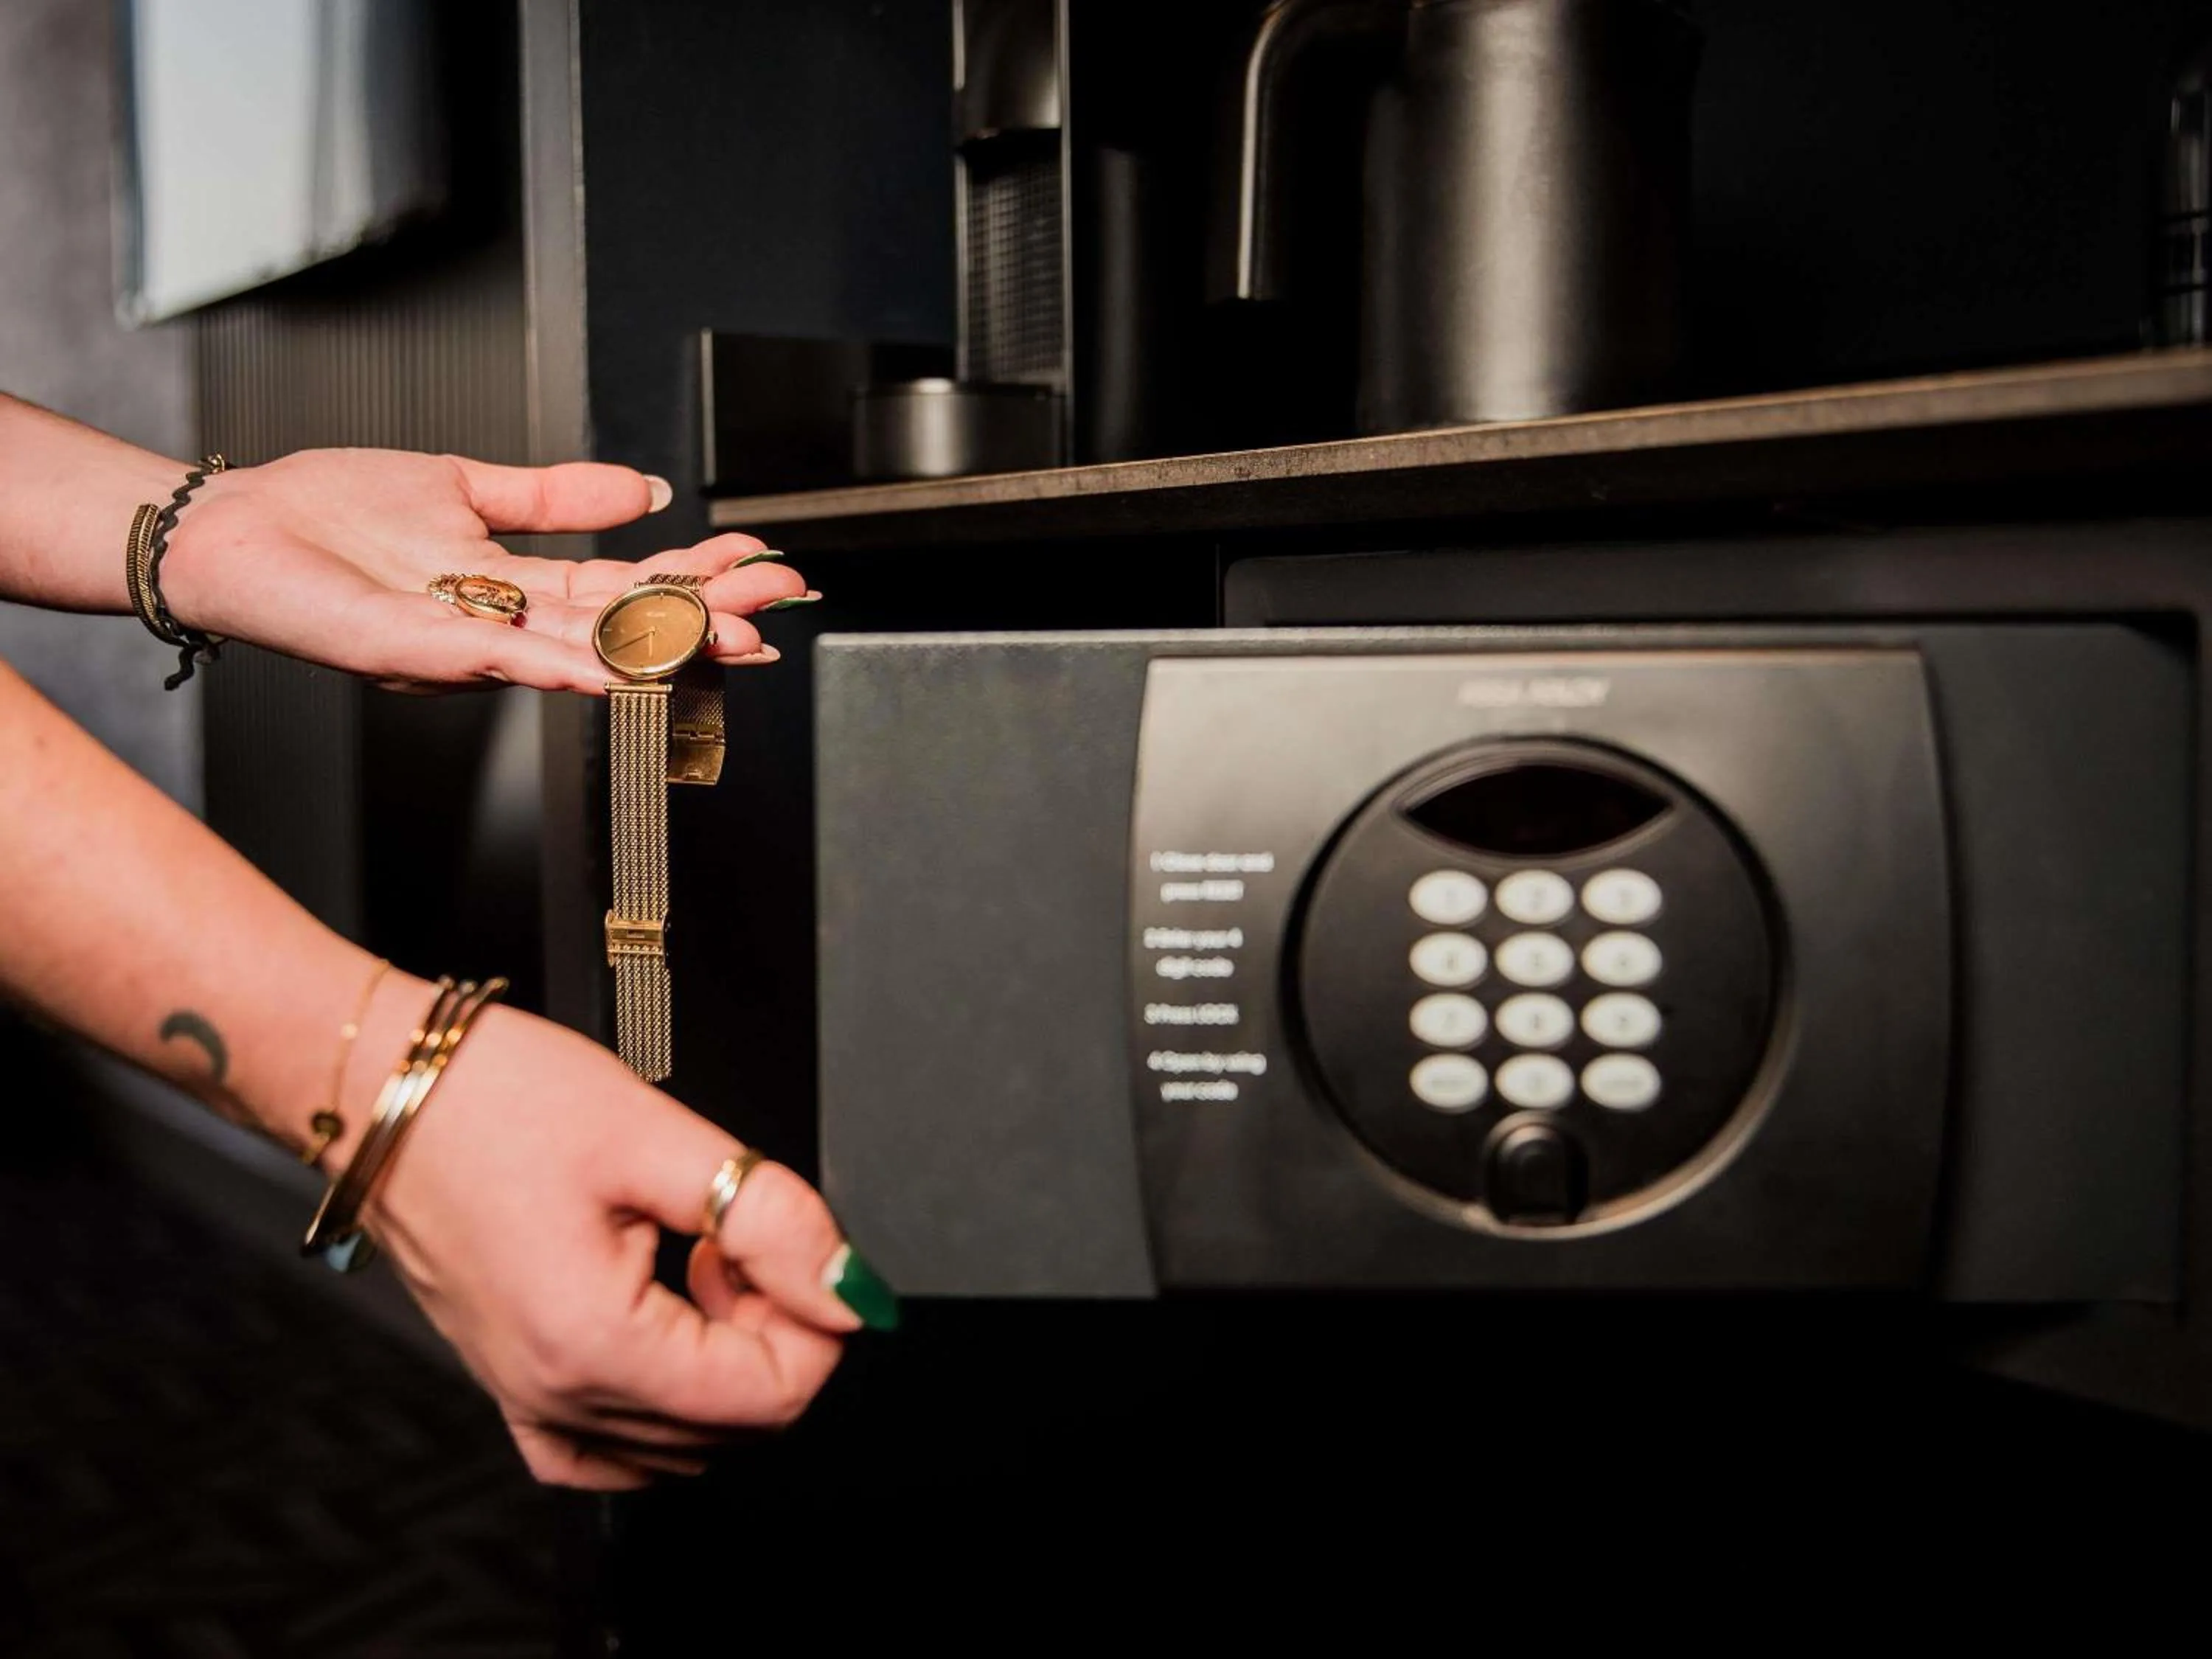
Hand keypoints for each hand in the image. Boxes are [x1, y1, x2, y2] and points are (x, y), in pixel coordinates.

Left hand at [158, 449, 817, 693]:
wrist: (230, 529)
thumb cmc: (326, 514)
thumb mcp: (464, 485)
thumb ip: (555, 495)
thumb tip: (643, 488)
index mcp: (519, 586)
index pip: (629, 586)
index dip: (698, 577)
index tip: (761, 563)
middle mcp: (504, 625)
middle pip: (622, 625)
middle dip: (706, 617)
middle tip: (777, 609)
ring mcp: (466, 646)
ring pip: (581, 651)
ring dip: (661, 649)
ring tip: (730, 641)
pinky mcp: (415, 650)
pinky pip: (501, 661)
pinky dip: (564, 666)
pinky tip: (617, 668)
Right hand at [365, 1004, 872, 1487]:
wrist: (382, 1091)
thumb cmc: (491, 1099)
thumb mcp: (656, 1136)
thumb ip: (768, 1217)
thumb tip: (847, 1286)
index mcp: (593, 1343)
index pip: (772, 1397)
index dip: (816, 1320)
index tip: (799, 1250)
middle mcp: (556, 1393)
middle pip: (736, 1424)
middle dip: (772, 1328)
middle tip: (740, 1236)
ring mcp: (528, 1397)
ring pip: (686, 1437)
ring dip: (722, 1354)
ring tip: (696, 1255)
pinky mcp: (513, 1383)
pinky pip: (612, 1444)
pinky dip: (663, 1396)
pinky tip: (665, 1320)